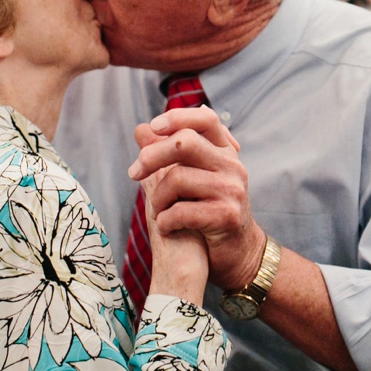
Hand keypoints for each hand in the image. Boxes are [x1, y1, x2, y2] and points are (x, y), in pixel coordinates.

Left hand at [128, 106, 261, 289]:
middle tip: (134, 172)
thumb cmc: (208, 212)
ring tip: (157, 211)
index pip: (205, 119)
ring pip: (178, 178)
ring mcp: (232, 190)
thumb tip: (140, 129)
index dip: (177, 117)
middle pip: (185, 142)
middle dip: (152, 156)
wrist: (236, 253)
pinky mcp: (226, 215)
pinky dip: (165, 220)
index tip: (153, 127)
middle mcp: (232, 166)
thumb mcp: (190, 179)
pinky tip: (167, 226)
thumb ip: (168, 155)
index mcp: (225, 152)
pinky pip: (181, 210)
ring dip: (157, 198)